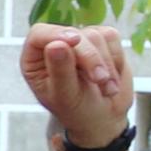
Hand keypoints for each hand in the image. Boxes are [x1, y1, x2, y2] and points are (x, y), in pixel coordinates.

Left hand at [20, 22, 135, 147]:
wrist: (103, 117)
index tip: (75, 41)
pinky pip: (111, 37)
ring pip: (95, 35)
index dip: (56, 34)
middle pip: (74, 34)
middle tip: (99, 79)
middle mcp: (54, 44)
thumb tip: (56, 44)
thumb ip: (60, 70)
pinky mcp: (101, 40)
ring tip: (107, 88)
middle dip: (90, 57)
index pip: (39, 34)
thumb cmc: (77, 110)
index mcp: (35, 58)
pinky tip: (111, 78)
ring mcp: (79, 40)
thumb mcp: (66, 96)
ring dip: (106, 64)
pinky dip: (116, 59)